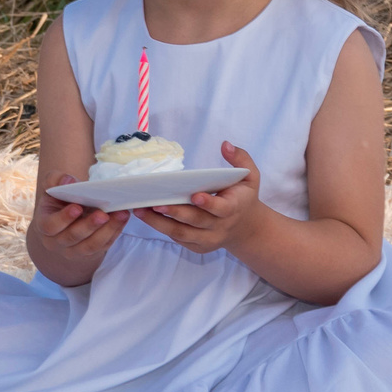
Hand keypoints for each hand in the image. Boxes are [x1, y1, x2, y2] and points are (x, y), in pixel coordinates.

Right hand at [30, 175, 124, 284]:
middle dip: (89, 225)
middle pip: (73, 237)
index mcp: (45, 225)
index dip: (63, 218)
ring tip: (120, 214)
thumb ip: (55, 180)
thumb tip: (68, 180)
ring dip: (107, 230)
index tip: (77, 207)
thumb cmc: (60, 202)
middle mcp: (57, 242)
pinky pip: (103, 245)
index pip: (50, 226)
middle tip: (103, 214)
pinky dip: (115, 232)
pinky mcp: (91, 252)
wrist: (67, 222)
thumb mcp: (53, 189)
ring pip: (91, 245)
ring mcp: (74, 250)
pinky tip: (122, 219)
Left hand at [134, 142, 263, 254]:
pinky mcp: (198, 246)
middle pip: (196, 221)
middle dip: (175, 212)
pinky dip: (162, 229)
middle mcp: (221, 227)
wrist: (245, 228)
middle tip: (155, 203)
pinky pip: (179, 239)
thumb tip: (225, 145)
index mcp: (234, 208)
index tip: (194, 195)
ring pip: (182, 233)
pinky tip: (147, 217)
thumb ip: (241, 159)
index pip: (221, 208)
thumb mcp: (250, 176)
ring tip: (140, 210)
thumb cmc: (243, 197)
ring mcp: (209, 239)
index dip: (208, 203)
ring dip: (160, 223)